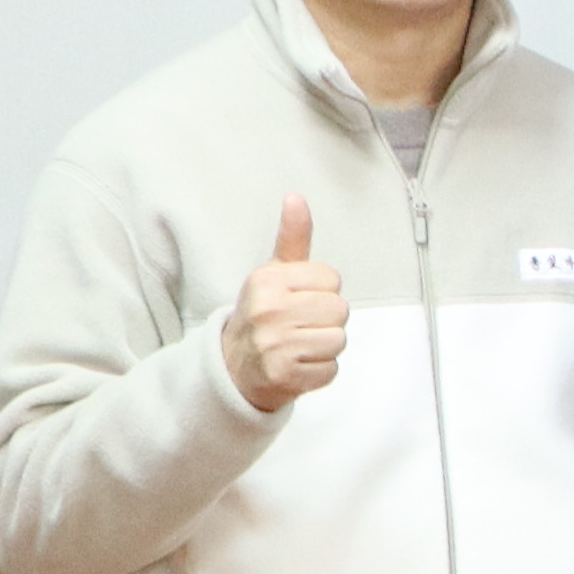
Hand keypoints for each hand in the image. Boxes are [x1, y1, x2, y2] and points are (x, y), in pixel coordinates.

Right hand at [220, 194, 350, 412]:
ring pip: (339, 340)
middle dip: (326, 320)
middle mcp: (268, 310)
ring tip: (298, 345)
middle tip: (298, 325)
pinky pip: (331, 370)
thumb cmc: (263, 315)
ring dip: (324, 347)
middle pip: (340, 310)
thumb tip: (295, 198)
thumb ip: (292, 238)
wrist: (233, 368)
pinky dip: (319, 371)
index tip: (298, 300)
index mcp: (267, 280)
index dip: (322, 291)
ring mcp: (274, 345)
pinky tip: (297, 365)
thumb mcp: (274, 273)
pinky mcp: (284, 376)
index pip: (333, 279)